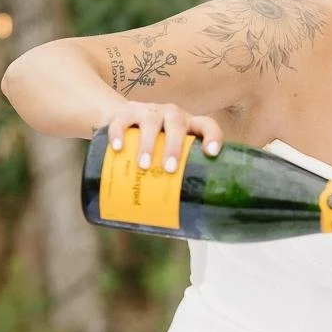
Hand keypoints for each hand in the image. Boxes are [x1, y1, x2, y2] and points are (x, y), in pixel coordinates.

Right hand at [101, 101, 223, 172]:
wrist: (123, 117)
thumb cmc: (155, 143)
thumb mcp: (169, 152)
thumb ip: (176, 174)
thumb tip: (180, 220)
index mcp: (188, 125)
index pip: (207, 125)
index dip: (213, 136)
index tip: (212, 153)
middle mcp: (171, 114)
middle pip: (176, 124)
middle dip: (173, 147)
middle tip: (169, 169)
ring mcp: (148, 111)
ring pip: (150, 122)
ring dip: (148, 144)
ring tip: (143, 165)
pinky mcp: (124, 113)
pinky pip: (122, 121)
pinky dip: (119, 134)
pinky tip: (117, 149)